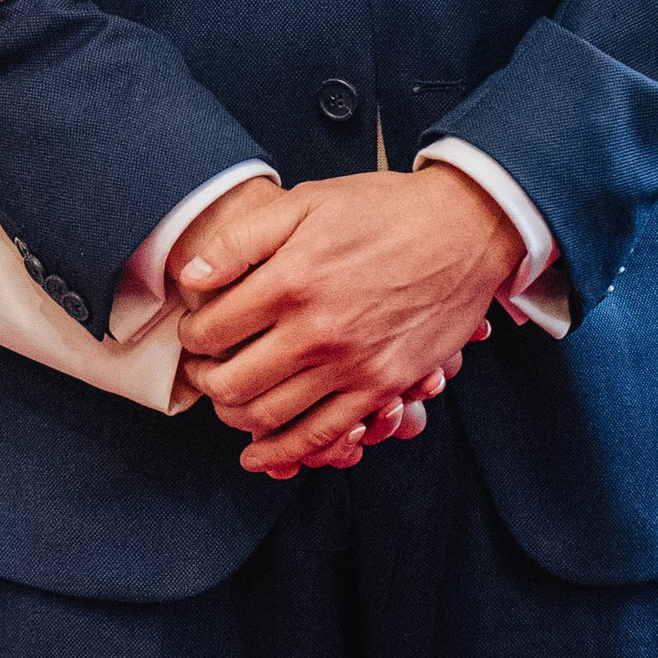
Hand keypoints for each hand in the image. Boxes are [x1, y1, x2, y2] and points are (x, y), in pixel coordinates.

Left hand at [174, 168, 517, 475]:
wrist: (467, 228)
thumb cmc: (385, 209)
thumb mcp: (306, 202)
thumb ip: (240, 240)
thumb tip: (189, 278)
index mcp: (290, 281)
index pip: (210, 331)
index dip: (191, 336)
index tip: (196, 332)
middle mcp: (316, 330)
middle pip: (230, 383)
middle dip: (204, 381)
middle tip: (202, 370)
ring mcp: (352, 365)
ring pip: (267, 417)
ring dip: (234, 417)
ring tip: (227, 400)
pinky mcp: (382, 387)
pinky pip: (323, 435)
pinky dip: (284, 452)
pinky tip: (260, 455)